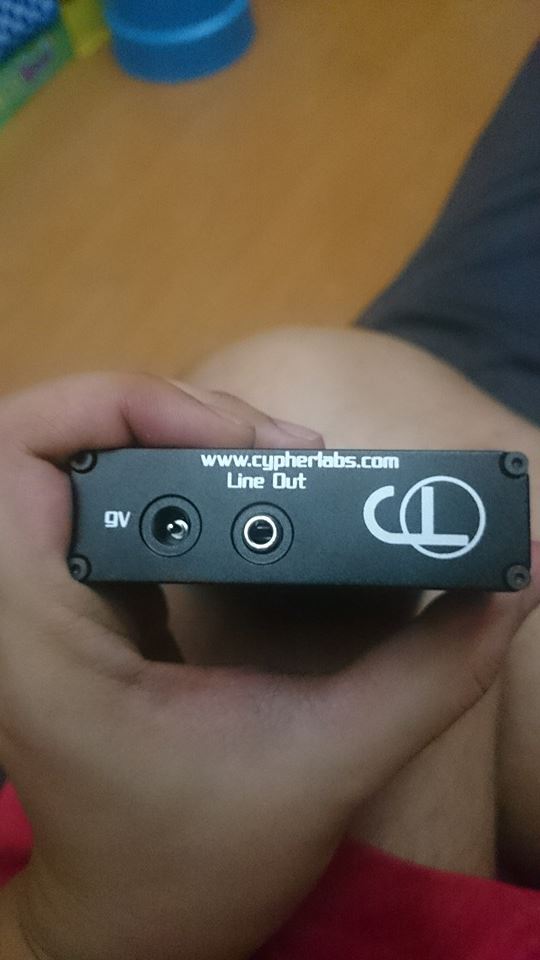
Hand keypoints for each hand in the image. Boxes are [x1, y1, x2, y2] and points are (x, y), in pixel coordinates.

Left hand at [0, 373, 536, 959]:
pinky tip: (250, 500)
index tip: (244, 445)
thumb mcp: (323, 764)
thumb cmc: (196, 868)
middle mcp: (21, 602)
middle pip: (58, 437)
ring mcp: (40, 600)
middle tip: (276, 449)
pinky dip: (177, 475)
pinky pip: (107, 497)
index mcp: (38, 634)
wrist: (129, 929)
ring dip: (177, 438)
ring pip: (84, 458)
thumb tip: (515, 585)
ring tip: (276, 465)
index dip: (125, 408)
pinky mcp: (75, 604)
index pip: (22, 454)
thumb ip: (430, 672)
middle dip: (170, 416)